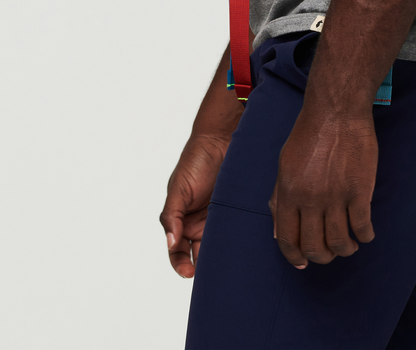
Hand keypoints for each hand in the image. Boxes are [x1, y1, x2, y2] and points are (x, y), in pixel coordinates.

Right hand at [160, 134, 228, 277]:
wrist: (220, 138)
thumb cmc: (194, 161)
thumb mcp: (178, 189)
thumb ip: (171, 216)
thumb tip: (171, 243)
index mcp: (182, 222)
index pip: (178, 252)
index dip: (181, 265)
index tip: (188, 273)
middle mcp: (200, 224)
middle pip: (201, 254)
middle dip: (205, 267)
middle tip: (213, 276)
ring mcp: (220, 219)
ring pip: (221, 245)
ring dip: (223, 256)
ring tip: (229, 265)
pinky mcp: (237, 211)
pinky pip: (238, 230)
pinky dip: (240, 240)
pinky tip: (244, 248)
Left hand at [269, 105, 377, 267]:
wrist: (337, 110)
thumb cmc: (309, 133)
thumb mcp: (285, 163)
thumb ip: (279, 197)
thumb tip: (278, 230)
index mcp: (288, 192)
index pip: (287, 239)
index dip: (295, 257)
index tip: (304, 263)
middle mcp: (310, 199)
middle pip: (314, 247)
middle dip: (322, 256)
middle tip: (330, 252)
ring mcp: (336, 196)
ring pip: (339, 242)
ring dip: (345, 249)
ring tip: (350, 244)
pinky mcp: (359, 190)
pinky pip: (362, 226)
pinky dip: (365, 236)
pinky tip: (366, 233)